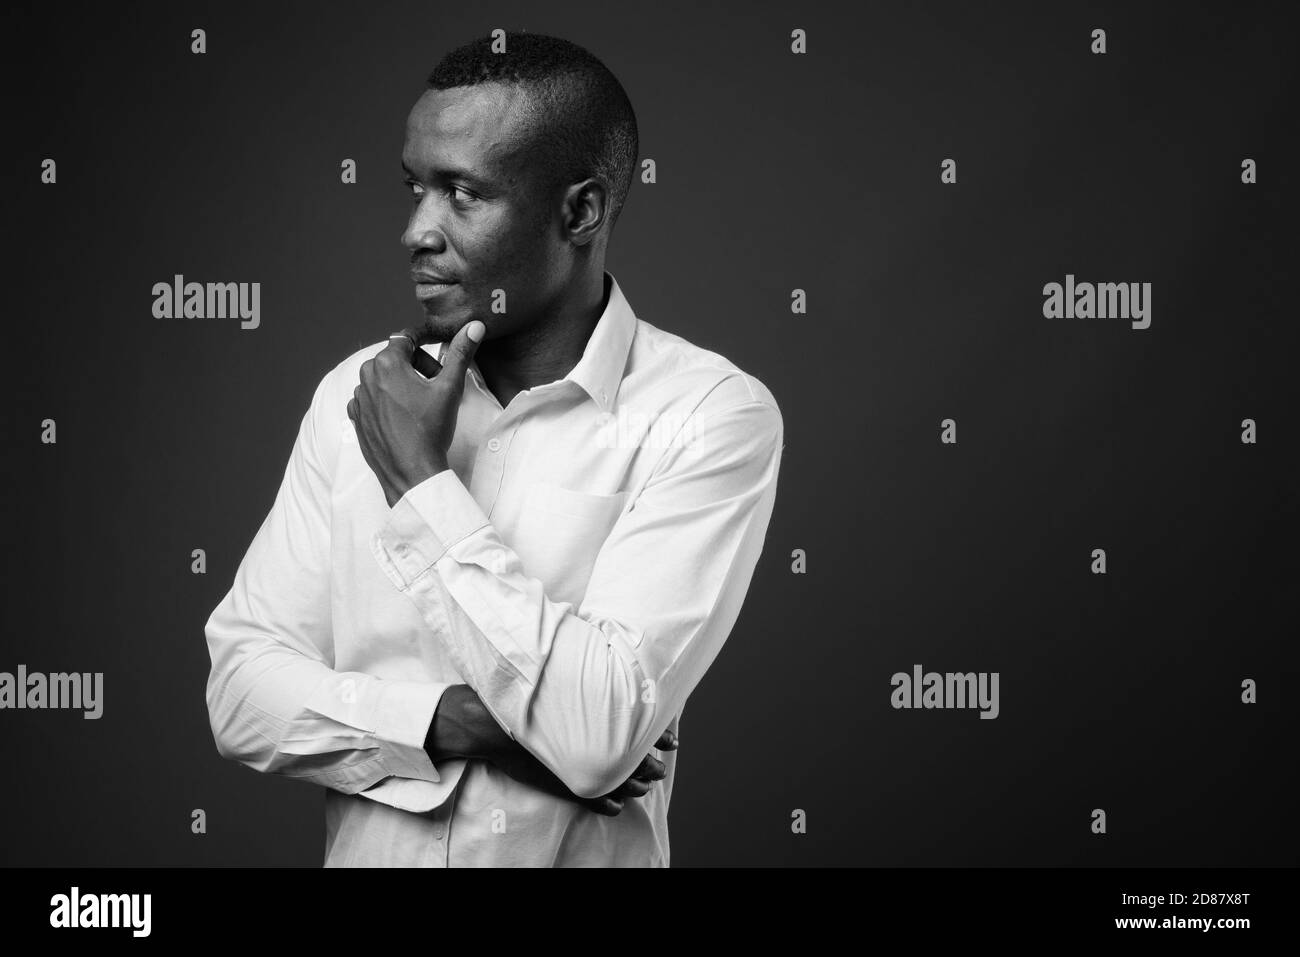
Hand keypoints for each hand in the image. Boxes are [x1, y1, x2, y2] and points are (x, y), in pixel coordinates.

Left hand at [347, 320, 484, 507]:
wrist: (411, 473)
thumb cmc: (430, 430)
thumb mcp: (450, 388)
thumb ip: (460, 353)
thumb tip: (474, 327)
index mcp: (386, 363)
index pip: (407, 340)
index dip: (426, 350)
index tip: (437, 363)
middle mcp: (365, 377)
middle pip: (394, 360)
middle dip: (415, 369)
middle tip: (435, 389)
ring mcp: (358, 399)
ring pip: (383, 380)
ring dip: (401, 386)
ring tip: (420, 408)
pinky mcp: (356, 418)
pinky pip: (372, 400)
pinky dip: (387, 403)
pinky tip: (404, 419)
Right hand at [427, 685, 677, 815]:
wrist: (485, 720)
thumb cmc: (524, 695)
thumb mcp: (562, 676)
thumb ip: (590, 677)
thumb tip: (618, 661)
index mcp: (593, 719)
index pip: (638, 731)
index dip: (659, 736)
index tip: (673, 740)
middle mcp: (587, 746)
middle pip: (632, 759)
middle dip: (650, 764)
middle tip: (661, 768)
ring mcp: (574, 768)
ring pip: (616, 783)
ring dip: (633, 785)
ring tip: (646, 786)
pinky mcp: (558, 784)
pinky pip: (589, 800)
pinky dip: (605, 804)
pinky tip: (614, 808)